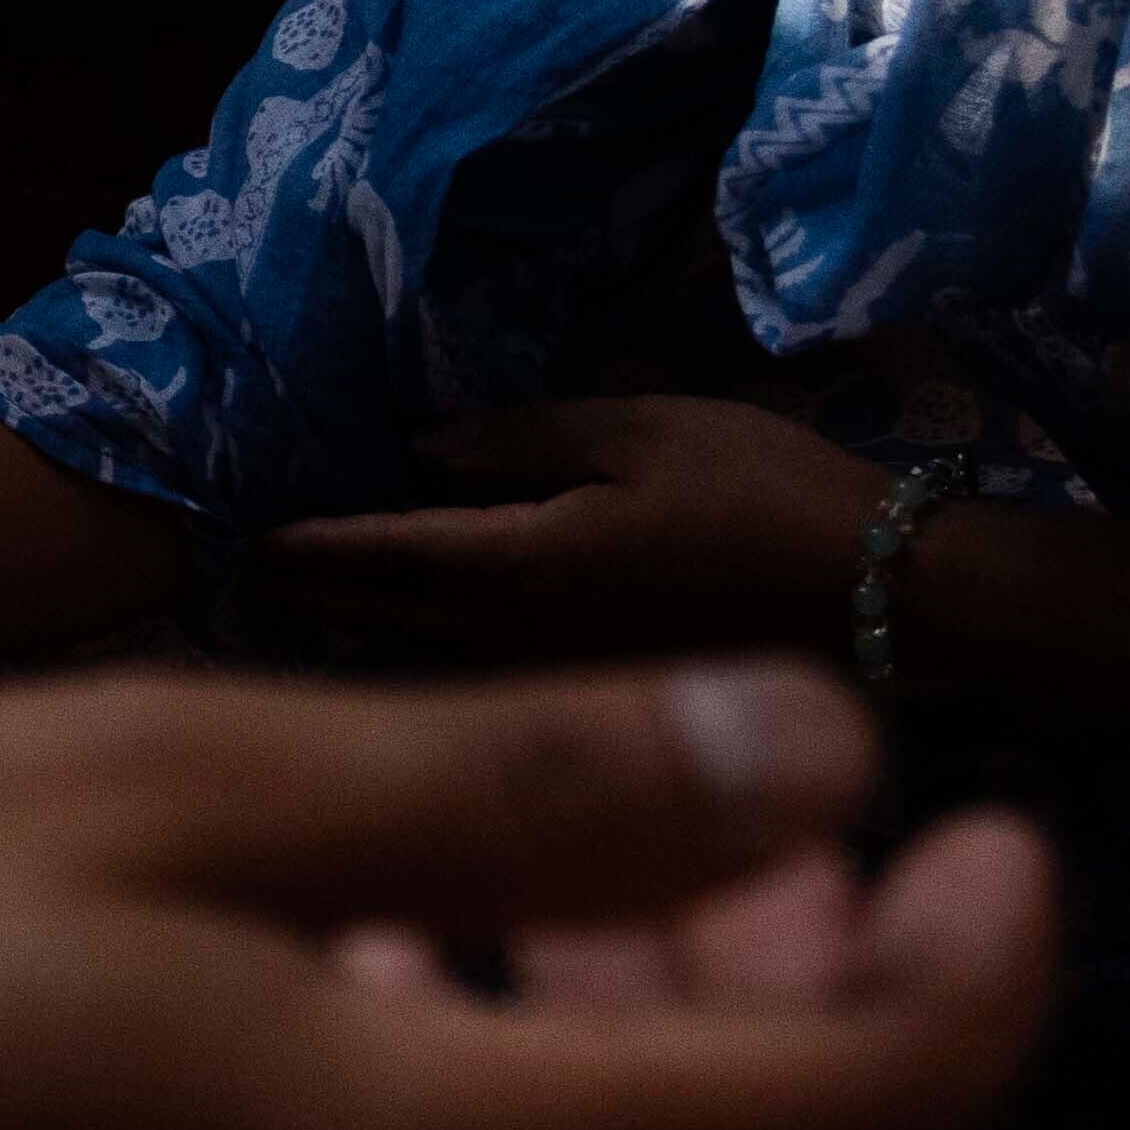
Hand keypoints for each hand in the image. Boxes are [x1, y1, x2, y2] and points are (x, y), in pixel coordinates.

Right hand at [0, 655, 1057, 1129]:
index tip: (971, 807)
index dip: (989, 952)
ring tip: (538, 880)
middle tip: (754, 829)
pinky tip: (369, 1000)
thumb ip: (526, 785)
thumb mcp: (169, 773)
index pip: (883, 1113)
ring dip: (703, 1104)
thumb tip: (825, 755)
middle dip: (864, 1038)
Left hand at [252, 395, 896, 668]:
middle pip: (382, 622)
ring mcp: (555, 685)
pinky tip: (416, 622)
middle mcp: (512, 648)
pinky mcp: (601, 698)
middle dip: (316, 594)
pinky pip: (484, 672)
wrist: (897, 603)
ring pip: (428, 658)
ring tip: (309, 591)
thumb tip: (422, 452)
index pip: (373, 561)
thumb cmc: (770, 497)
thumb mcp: (641, 431)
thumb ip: (521, 442)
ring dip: (368, 624)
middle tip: (247, 567)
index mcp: (514, 575)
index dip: (300, 548)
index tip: (232, 539)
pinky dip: (435, 641)